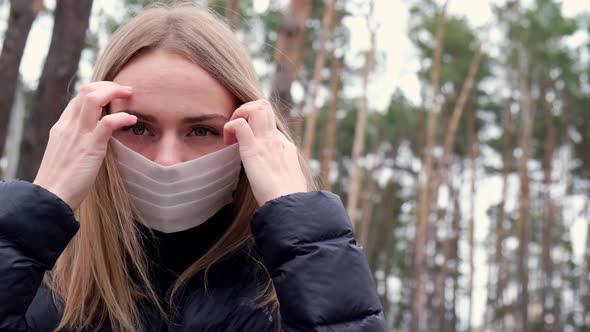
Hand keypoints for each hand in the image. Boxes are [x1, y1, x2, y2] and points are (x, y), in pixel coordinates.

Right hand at [33, 81, 136, 209]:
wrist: (51, 197)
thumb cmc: (62, 182)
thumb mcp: (67, 154)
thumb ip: (78, 142)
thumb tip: (97, 139)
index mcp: (62, 127)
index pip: (78, 98)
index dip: (97, 91)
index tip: (113, 94)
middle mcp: (69, 126)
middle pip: (86, 91)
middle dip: (108, 85)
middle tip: (125, 90)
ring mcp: (79, 134)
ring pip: (94, 98)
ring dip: (114, 92)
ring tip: (130, 95)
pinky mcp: (90, 146)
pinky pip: (108, 122)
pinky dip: (122, 116)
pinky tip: (132, 119)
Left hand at [223, 99, 307, 205]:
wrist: (289, 205)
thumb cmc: (287, 200)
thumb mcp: (287, 181)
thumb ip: (281, 174)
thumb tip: (276, 181)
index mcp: (285, 147)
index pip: (269, 121)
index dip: (253, 124)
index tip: (243, 141)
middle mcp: (276, 140)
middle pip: (265, 106)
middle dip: (246, 110)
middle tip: (236, 130)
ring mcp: (266, 142)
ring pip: (256, 107)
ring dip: (239, 113)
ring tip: (232, 133)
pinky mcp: (253, 150)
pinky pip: (239, 125)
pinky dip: (229, 127)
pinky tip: (227, 142)